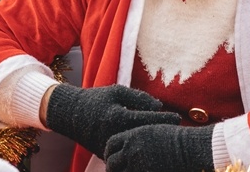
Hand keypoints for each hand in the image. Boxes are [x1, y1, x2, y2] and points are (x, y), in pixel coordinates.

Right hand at [45, 84, 180, 157]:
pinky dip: (140, 152)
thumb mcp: (116, 92)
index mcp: (117, 117)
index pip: (147, 119)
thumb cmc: (96, 100)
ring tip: (168, 139)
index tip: (177, 116)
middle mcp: (114, 135)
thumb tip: (159, 106)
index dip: (164, 118)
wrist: (71, 116)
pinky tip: (152, 147)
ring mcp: (110, 148)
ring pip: (137, 150)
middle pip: (146, 137)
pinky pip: (127, 156)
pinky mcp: (107, 156)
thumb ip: (138, 98)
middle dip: (162, 133)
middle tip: (178, 129)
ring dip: (152, 144)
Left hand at [105, 123, 214, 171]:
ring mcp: (137, 163)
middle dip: (112, 167)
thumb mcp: (153, 130)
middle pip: (111, 161)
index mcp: (132, 136)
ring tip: (125, 171)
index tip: (112, 156)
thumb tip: (129, 144)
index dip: (110, 151)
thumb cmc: (175, 138)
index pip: (111, 144)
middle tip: (115, 170)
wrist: (188, 147)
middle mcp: (131, 149)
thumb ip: (138, 137)